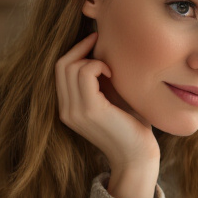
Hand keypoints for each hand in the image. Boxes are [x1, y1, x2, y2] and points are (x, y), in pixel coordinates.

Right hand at [55, 32, 159, 197]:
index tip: (93, 42)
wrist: (138, 156)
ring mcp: (76, 111)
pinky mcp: (90, 110)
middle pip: (61, 65)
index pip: (59, 71)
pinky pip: (84, 73)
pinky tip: (112, 73)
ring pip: (70, 67)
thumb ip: (100, 80)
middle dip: (80, 48)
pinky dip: (97, 65)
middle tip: (99, 42)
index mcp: (69, 109)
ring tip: (109, 68)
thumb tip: (100, 48)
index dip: (74, 51)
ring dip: (91, 59)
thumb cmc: (131, 125)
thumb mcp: (110, 98)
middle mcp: (67, 111)